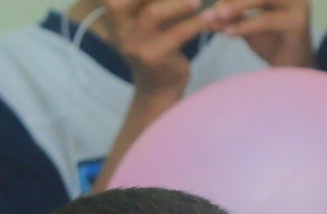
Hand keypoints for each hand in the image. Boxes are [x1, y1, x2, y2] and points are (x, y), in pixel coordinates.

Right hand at [105, 0, 219, 96]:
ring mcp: (136, 47)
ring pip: (152, 14)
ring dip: (178, 4)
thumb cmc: (157, 52)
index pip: (117, 0)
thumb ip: (153, 6)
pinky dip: (196, 24)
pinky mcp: (154, 58)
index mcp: (118, 22)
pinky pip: (177, 34)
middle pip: (132, 1)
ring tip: (198, 2)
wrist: (158, 92)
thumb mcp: (149, 27)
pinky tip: (209, 18)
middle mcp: (121, 33)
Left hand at [210, 0, 313, 66]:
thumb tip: (208, 14)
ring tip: (218, 16)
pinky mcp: (298, 22)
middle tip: (213, 8)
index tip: (213, 2)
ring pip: (262, 0)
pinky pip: (266, 20)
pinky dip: (246, 26)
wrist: (292, 69)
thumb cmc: (271, 44)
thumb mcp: (248, 26)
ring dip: (237, 7)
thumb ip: (233, 17)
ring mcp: (297, 5)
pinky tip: (229, 32)